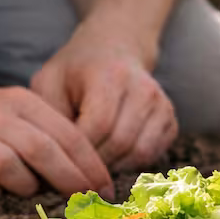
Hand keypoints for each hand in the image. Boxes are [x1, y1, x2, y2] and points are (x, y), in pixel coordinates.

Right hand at [0, 83, 113, 199]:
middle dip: (69, 179)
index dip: (90, 164)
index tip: (106, 189)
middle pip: (41, 149)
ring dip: (24, 186)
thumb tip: (88, 177)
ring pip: (7, 164)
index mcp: (20, 102)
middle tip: (83, 203)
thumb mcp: (14, 113)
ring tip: (27, 193)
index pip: (66, 133)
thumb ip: (46, 136)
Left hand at [31, 20, 177, 172]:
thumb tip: (54, 157)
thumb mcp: (50, 81)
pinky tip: (111, 156)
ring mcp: (161, 103)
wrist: (114, 48)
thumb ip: (50, 115)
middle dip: (94, 164)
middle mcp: (142, 87)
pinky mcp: (169, 118)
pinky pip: (153, 154)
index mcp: (110, 75)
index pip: (99, 125)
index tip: (60, 160)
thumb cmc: (75, 71)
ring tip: (91, 165)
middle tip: (74, 169)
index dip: (78, 150)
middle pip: (120, 142)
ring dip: (113, 167)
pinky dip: (130, 164)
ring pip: (140, 153)